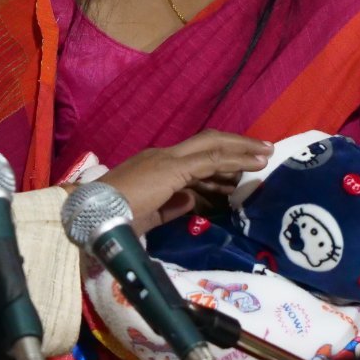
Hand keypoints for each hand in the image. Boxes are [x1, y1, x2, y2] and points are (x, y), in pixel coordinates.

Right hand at [102, 131, 271, 232]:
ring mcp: (168, 159)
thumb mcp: (150, 212)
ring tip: (266, 154)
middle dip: (238, 144)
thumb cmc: (113, 218)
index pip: (195, 156)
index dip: (221, 157)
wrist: (93, 216)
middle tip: (264, 149)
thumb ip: (172, 205)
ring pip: (213, 146)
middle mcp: (164, 155)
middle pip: (209, 141)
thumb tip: (192, 200)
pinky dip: (236, 160)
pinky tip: (254, 163)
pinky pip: (210, 161)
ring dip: (242, 150)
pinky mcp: (173, 169)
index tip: (243, 163)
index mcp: (157, 165)